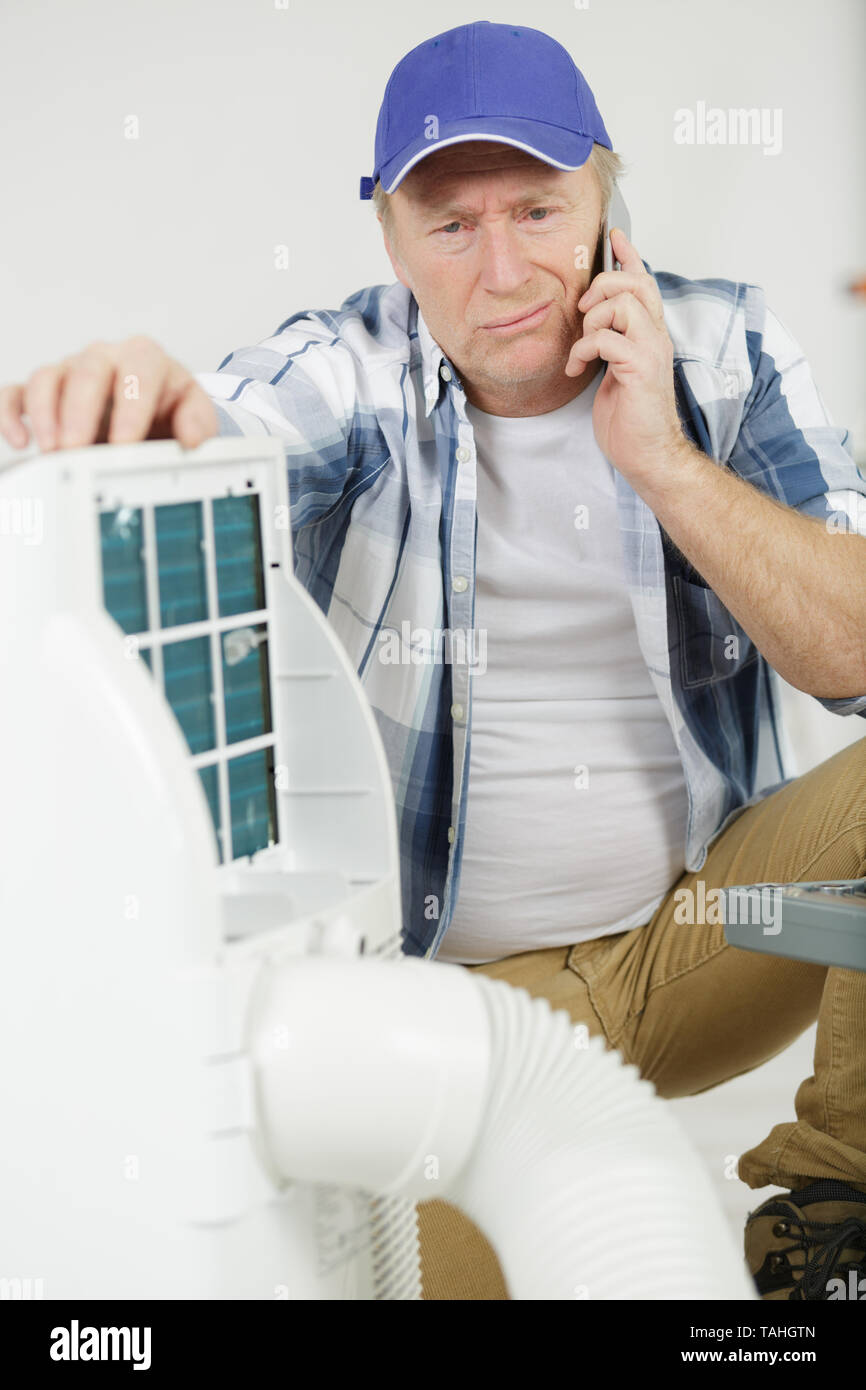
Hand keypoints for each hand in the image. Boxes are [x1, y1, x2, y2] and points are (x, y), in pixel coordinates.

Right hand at [0, 336, 217, 452]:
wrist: (152, 413)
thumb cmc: (170, 411)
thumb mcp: (194, 414)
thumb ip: (198, 422)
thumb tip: (192, 438)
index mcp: (144, 358)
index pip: (137, 371)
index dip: (130, 407)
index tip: (126, 444)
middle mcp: (104, 358)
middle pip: (87, 371)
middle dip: (81, 412)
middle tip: (78, 449)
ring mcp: (70, 372)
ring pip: (47, 378)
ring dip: (45, 415)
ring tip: (52, 451)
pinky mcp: (45, 392)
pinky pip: (16, 393)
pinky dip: (11, 414)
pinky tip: (20, 442)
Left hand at [565, 227, 688, 488]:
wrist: (647, 454)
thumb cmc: (631, 420)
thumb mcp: (615, 373)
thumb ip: (610, 346)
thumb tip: (590, 329)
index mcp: (650, 336)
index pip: (645, 284)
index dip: (630, 257)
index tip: (614, 235)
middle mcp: (656, 337)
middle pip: (635, 283)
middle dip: (603, 286)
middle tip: (583, 309)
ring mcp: (651, 351)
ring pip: (623, 303)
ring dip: (592, 321)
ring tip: (581, 348)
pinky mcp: (641, 368)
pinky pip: (607, 338)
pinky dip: (585, 348)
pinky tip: (577, 368)